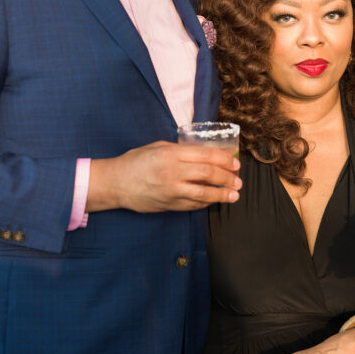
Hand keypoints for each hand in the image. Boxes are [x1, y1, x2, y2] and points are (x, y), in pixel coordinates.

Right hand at [87, 141, 241, 212]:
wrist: (116, 183)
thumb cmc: (136, 162)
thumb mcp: (158, 147)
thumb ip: (181, 150)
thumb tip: (206, 154)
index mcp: (171, 154)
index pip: (205, 156)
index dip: (224, 159)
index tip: (235, 162)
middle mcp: (172, 172)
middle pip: (208, 174)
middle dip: (228, 177)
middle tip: (238, 179)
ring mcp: (171, 191)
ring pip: (204, 194)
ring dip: (222, 194)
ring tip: (234, 194)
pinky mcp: (169, 205)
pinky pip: (193, 205)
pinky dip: (206, 203)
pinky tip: (214, 200)